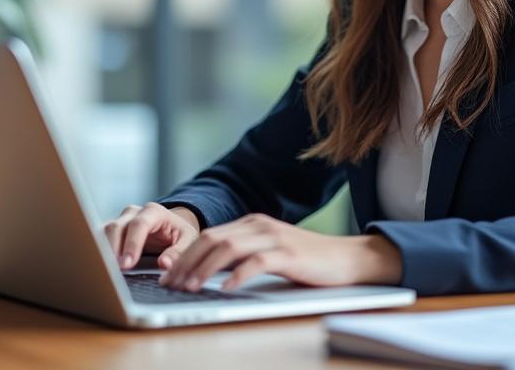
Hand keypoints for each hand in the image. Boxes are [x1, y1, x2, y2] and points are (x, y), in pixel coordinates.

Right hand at [102, 202, 200, 270]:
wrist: (171, 226)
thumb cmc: (179, 233)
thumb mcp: (187, 240)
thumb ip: (178, 251)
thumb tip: (164, 264)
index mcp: (154, 212)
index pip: (139, 225)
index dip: (132, 244)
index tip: (128, 264)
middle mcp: (134, 213)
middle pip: (116, 227)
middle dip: (113, 250)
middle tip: (114, 272)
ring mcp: (121, 220)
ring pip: (104, 231)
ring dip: (103, 251)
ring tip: (105, 271)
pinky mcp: (113, 231)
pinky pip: (100, 238)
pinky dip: (99, 251)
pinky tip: (101, 267)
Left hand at [158, 213, 401, 291]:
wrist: (347, 258)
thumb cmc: (307, 260)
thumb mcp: (269, 252)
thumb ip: (243, 256)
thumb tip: (209, 272)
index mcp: (252, 223)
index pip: (208, 236)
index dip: (184, 256)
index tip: (167, 276)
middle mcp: (259, 225)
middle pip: (212, 240)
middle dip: (186, 263)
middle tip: (170, 285)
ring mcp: (274, 238)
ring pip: (228, 249)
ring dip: (204, 269)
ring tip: (190, 288)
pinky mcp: (289, 254)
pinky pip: (257, 263)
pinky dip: (238, 276)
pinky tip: (226, 289)